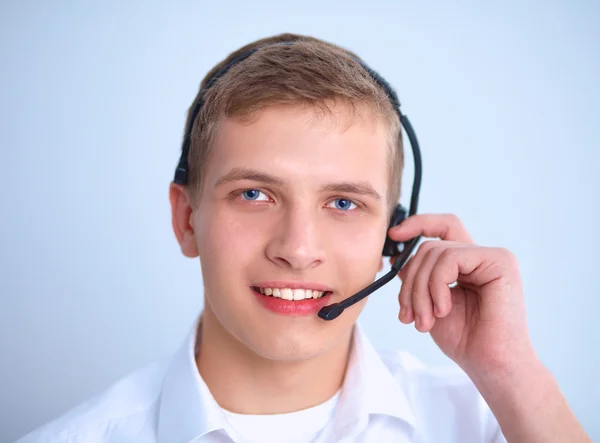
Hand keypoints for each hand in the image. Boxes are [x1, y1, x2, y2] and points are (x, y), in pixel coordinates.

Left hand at [389, 214, 534, 376]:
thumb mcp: (428, 303)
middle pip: (429, 247)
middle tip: (407, 315)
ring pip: (434, 252)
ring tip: (424, 320)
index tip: (393, 236)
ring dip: (420, 290)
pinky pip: (450, 259)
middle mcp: (480, 255)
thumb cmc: (463, 339)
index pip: (442, 227)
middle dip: (410, 281)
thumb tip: (397, 254)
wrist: (490, 365)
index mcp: (466, 263)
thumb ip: (418, 277)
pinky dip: (437, 286)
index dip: (417, 225)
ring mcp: (493, 256)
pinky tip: (443, 310)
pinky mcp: (500, 262)